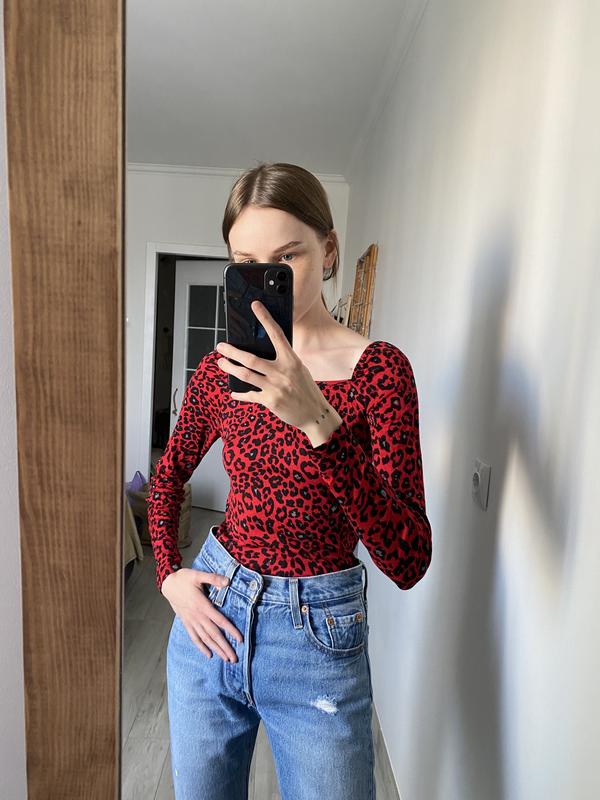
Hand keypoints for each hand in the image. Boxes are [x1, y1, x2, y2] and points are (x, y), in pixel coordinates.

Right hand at [161, 567, 243, 661]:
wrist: (168, 583)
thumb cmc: (184, 578)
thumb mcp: (199, 575)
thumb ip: (213, 578)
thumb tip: (227, 581)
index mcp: (203, 605)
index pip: (220, 621)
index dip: (231, 631)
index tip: (240, 640)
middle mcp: (197, 616)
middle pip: (214, 634)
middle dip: (225, 647)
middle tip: (234, 659)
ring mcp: (191, 621)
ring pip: (205, 638)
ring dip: (216, 649)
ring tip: (225, 659)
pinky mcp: (186, 622)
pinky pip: (194, 637)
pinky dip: (201, 647)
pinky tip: (208, 654)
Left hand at [215, 300, 339, 437]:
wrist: (315, 414)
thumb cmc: (306, 389)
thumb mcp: (299, 370)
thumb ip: (283, 360)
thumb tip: (261, 351)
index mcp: (291, 360)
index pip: (276, 334)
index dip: (265, 318)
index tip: (255, 306)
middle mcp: (282, 372)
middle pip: (251, 358)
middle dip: (232, 351)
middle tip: (220, 346)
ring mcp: (275, 387)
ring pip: (245, 375)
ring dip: (230, 368)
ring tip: (221, 363)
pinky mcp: (270, 401)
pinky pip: (249, 395)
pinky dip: (240, 394)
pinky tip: (234, 393)